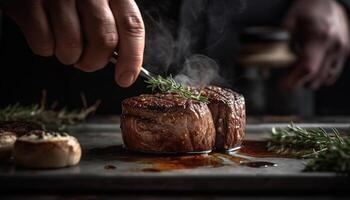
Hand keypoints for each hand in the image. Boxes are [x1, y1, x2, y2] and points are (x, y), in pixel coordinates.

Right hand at [3, 0, 144, 86]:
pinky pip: (43, 42)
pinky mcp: (28, 3)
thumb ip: (113, 25)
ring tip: (64, 45)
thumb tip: (123, 65)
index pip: (131, 27)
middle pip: (104, 41)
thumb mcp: (100, 2)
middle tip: (86, 62)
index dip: (131, 58)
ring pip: (72, 46)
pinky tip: (46, 34)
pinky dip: (45, 48)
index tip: (125, 78)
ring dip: (69, 57)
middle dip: (95, 62)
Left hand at [282, 0, 349, 89]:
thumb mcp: (289, 22)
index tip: (282, 86)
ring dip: (309, 80)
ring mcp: (342, 50)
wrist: (328, 0)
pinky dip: (320, 76)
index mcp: (319, 37)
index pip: (308, 67)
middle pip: (315, 78)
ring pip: (324, 80)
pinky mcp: (346, 52)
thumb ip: (279, 44)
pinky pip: (332, 74)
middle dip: (298, 81)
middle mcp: (334, 46)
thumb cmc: (308, 9)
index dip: (294, 80)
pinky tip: (311, 68)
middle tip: (287, 76)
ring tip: (298, 70)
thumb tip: (266, 67)